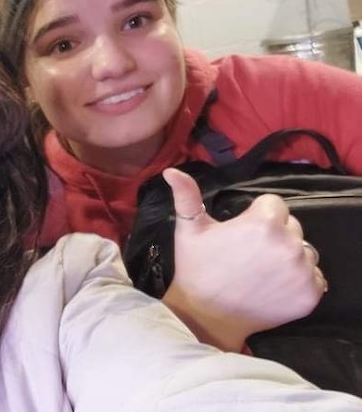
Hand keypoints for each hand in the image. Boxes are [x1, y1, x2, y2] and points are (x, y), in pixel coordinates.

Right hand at [160, 168, 326, 351]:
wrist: (205, 315)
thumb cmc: (196, 268)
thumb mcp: (189, 229)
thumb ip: (186, 195)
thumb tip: (171, 171)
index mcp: (263, 223)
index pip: (274, 205)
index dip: (256, 216)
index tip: (241, 233)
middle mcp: (290, 244)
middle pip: (291, 227)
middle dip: (274, 235)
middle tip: (249, 254)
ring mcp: (302, 271)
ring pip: (305, 251)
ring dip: (289, 257)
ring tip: (262, 271)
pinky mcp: (310, 293)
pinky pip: (314, 277)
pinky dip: (299, 281)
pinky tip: (274, 286)